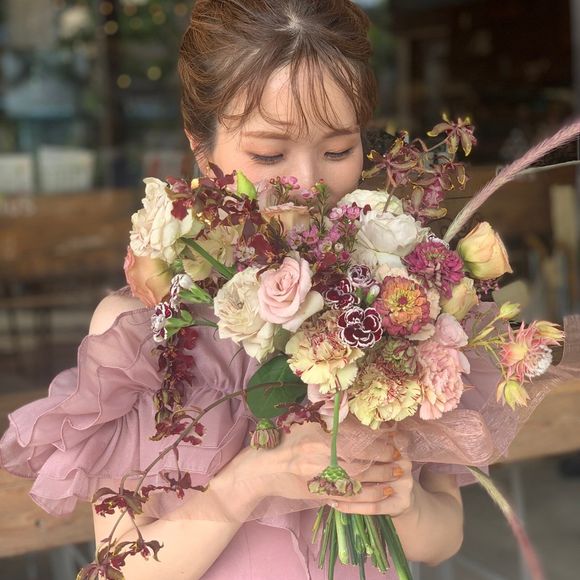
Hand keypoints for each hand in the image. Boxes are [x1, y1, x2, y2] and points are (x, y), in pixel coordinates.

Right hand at [260, 419, 409, 514]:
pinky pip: (351, 495)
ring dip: (382, 475)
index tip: (393, 433)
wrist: (261, 469)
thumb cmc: (283, 440)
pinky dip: (370, 494)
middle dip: (385, 454)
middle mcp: (321, 451)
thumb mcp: (302, 420)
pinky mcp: (319, 492)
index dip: (378, 434)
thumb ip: (326, 413)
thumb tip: (349, 401)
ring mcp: (320, 473)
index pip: (356, 432)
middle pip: (362, 453)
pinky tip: (384, 492)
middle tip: (401, 453)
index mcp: (318, 430)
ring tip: (398, 471)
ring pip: (359, 475)